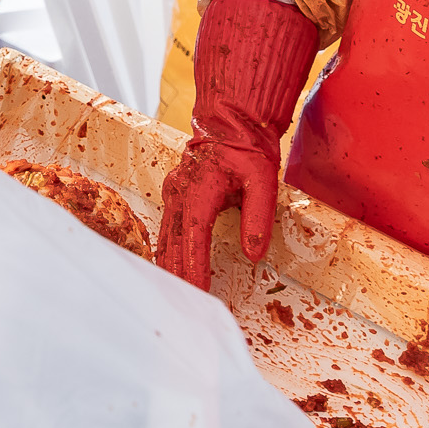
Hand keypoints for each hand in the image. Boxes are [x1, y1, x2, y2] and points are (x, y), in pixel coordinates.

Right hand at [155, 0, 318, 289]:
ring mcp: (172, 192)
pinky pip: (165, 229)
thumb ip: (259, 217)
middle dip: (176, 277)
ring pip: (165, 238)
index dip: (194, 269)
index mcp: (199, 191)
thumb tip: (254, 254)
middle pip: (173, 243)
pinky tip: (166, 270)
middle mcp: (179, 193)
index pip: (194, 239)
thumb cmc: (248, 148)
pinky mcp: (173, 194)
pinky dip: (166, 252)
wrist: (230, 118)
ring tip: (171, 297)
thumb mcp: (263, 180)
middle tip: (181, 309)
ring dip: (167, 267)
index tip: (197, 294)